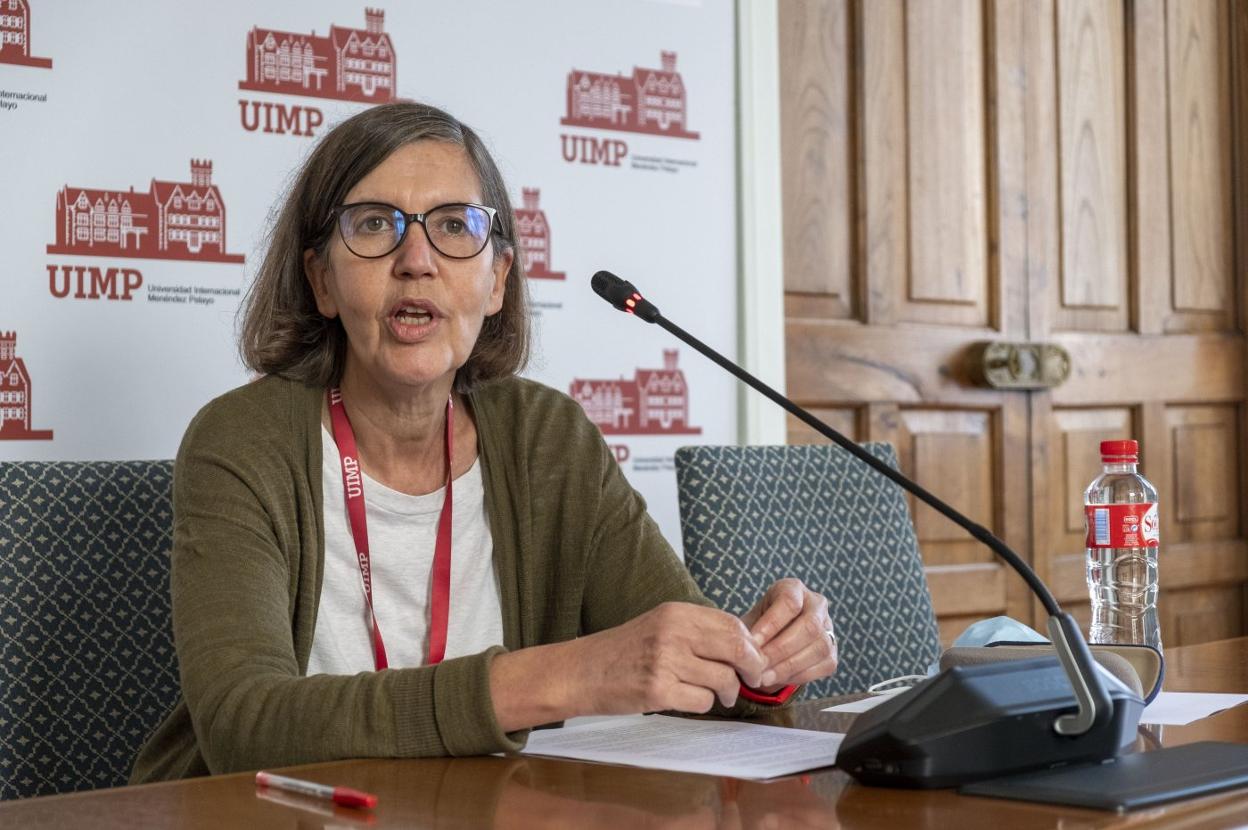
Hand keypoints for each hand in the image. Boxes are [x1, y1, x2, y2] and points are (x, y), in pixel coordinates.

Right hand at [572, 602, 767, 714]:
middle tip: (753, 680)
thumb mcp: (660, 625)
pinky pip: (702, 701)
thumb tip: (744, 645)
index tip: (754, 659)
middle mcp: (673, 632)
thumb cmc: (623, 651)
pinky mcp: (658, 691)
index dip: (751, 645)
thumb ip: (696, 630)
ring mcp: (665, 662)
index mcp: (676, 612)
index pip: (732, 624)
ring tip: (718, 694)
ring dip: (727, 691)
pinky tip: (689, 700)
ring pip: (723, 679)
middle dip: (753, 669)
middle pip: (737, 649)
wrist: (581, 671)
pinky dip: (703, 704)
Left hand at [741, 578, 837, 689]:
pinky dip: (799, 675)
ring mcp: (829, 628)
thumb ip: (746, 631)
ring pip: (819, 647)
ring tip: (764, 677)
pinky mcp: (833, 652)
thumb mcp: (749, 619)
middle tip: (759, 665)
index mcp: (794, 588)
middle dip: (781, 649)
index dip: (771, 625)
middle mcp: (816, 604)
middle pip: (809, 626)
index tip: (752, 643)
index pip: (789, 603)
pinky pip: (823, 665)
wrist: (773, 639)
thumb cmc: (758, 626)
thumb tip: (743, 650)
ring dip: (789, 666)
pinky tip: (778, 679)